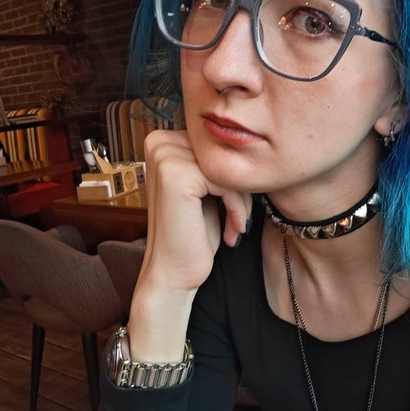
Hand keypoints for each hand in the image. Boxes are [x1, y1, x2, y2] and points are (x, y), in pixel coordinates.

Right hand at [127, 129, 250, 361]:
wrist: (173, 274)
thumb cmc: (194, 232)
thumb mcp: (207, 188)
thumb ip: (216, 161)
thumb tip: (251, 136)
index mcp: (162, 139)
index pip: (219, 146)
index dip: (233, 177)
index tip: (235, 207)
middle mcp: (158, 142)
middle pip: (224, 155)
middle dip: (239, 188)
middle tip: (238, 220)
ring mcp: (164, 156)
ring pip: (228, 168)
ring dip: (240, 200)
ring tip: (236, 226)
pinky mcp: (176, 174)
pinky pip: (227, 181)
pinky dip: (237, 207)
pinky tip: (233, 230)